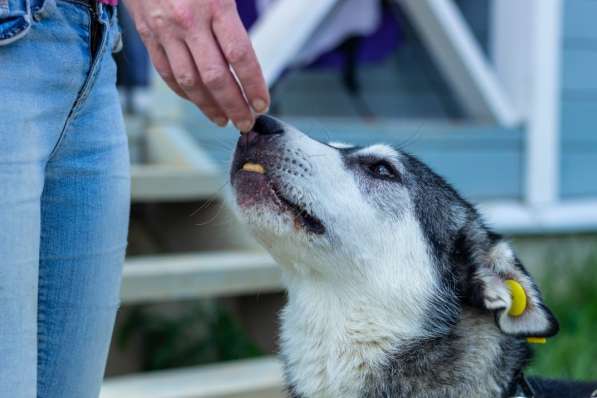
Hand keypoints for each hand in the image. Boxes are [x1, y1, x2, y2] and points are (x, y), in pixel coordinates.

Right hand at [124, 0, 269, 130]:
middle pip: (216, 77)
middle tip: (246, 122)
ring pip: (189, 81)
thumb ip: (235, 15)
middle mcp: (188, 21)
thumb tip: (249, 53)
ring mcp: (165, 31)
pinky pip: (166, 73)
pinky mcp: (148, 35)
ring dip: (209, 106)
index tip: (262, 103)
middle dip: (235, 105)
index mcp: (215, 4)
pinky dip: (183, 92)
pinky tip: (198, 102)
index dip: (254, 85)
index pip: (240, 56)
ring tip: (224, 119)